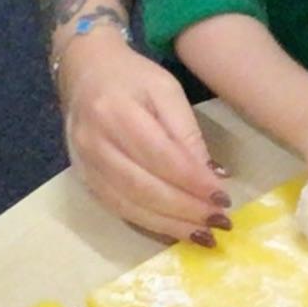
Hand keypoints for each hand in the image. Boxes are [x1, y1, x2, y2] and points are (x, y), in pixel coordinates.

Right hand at [56, 29, 227, 242]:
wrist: (85, 71)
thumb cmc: (132, 77)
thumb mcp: (167, 90)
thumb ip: (187, 132)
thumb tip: (211, 176)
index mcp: (115, 112)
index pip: (160, 156)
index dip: (193, 182)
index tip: (223, 198)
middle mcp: (94, 143)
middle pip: (144, 187)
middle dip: (185, 209)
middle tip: (219, 222)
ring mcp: (85, 165)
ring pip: (130, 206)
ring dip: (170, 225)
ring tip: (203, 235)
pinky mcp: (84, 180)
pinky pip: (119, 210)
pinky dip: (151, 224)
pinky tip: (176, 229)